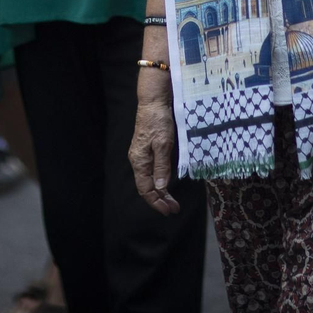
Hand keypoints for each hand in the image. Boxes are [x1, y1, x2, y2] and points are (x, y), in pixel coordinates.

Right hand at [129, 73, 180, 215]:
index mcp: (139, 161)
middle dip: (160, 200)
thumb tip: (161, 188)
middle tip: (174, 209)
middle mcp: (138, 161)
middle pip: (147, 187)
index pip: (145, 189)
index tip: (169, 211)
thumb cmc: (158, 121)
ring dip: (161, 192)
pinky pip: (151, 172)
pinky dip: (160, 181)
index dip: (156, 202)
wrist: (153, 102)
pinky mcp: (147, 150)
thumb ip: (162, 167)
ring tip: (172, 201)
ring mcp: (142, 155)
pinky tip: (166, 184)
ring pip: (149, 180)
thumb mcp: (163, 144)